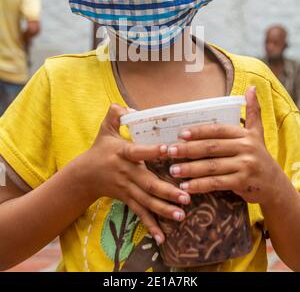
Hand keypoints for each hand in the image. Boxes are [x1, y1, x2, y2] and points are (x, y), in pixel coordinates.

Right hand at [85, 104, 190, 243]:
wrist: (84, 176)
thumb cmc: (100, 149)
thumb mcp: (104, 129)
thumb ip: (114, 114)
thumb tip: (126, 106)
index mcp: (122, 153)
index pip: (138, 152)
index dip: (152, 151)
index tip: (168, 150)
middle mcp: (126, 173)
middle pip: (147, 183)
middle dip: (167, 191)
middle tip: (185, 195)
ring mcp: (127, 189)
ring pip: (146, 201)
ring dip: (164, 209)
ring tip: (181, 214)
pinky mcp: (127, 200)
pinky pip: (140, 213)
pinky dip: (150, 225)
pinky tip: (162, 236)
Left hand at [167, 86, 281, 204]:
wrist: (276, 185)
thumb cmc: (260, 156)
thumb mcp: (258, 133)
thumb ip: (253, 111)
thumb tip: (251, 88)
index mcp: (244, 134)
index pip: (218, 130)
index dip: (199, 131)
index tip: (181, 134)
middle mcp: (245, 148)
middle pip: (211, 147)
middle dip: (188, 150)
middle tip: (169, 151)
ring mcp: (245, 166)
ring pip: (212, 167)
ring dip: (190, 169)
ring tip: (173, 170)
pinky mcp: (243, 183)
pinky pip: (217, 183)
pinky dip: (200, 185)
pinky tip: (186, 187)